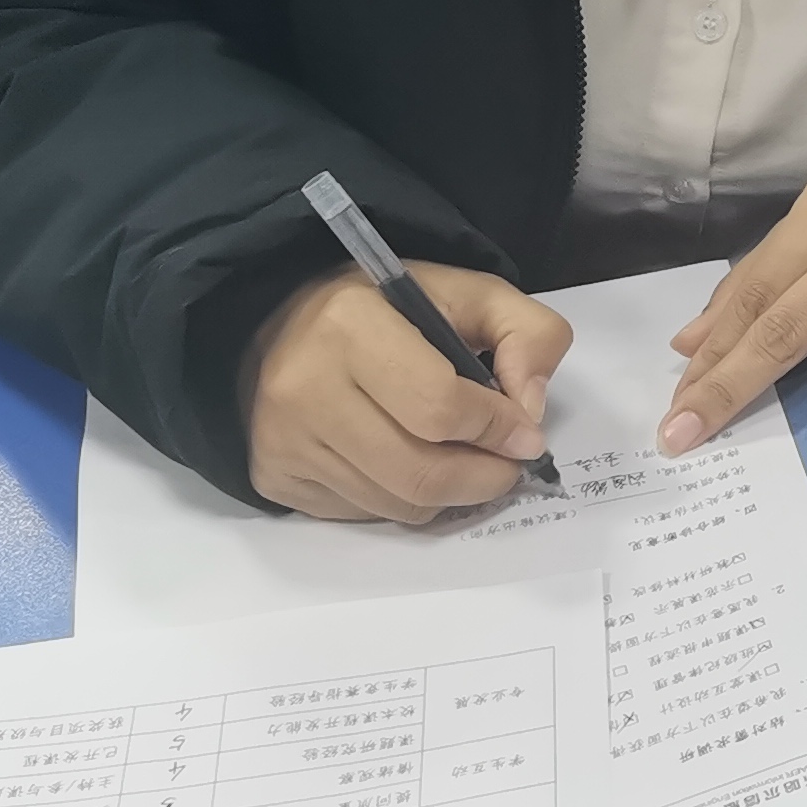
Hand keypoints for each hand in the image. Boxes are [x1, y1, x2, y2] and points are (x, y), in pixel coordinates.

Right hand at [245, 261, 568, 523]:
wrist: (282, 325)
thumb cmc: (385, 308)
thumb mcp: (467, 292)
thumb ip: (527, 333)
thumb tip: (531, 411)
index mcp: (350, 325)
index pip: (440, 407)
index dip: (497, 429)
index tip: (526, 435)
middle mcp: (305, 387)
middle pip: (419, 473)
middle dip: (483, 478)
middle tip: (507, 466)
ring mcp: (285, 439)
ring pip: (396, 504)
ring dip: (449, 494)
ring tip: (465, 461)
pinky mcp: (276, 477)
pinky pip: (364, 514)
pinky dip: (404, 500)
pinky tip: (411, 463)